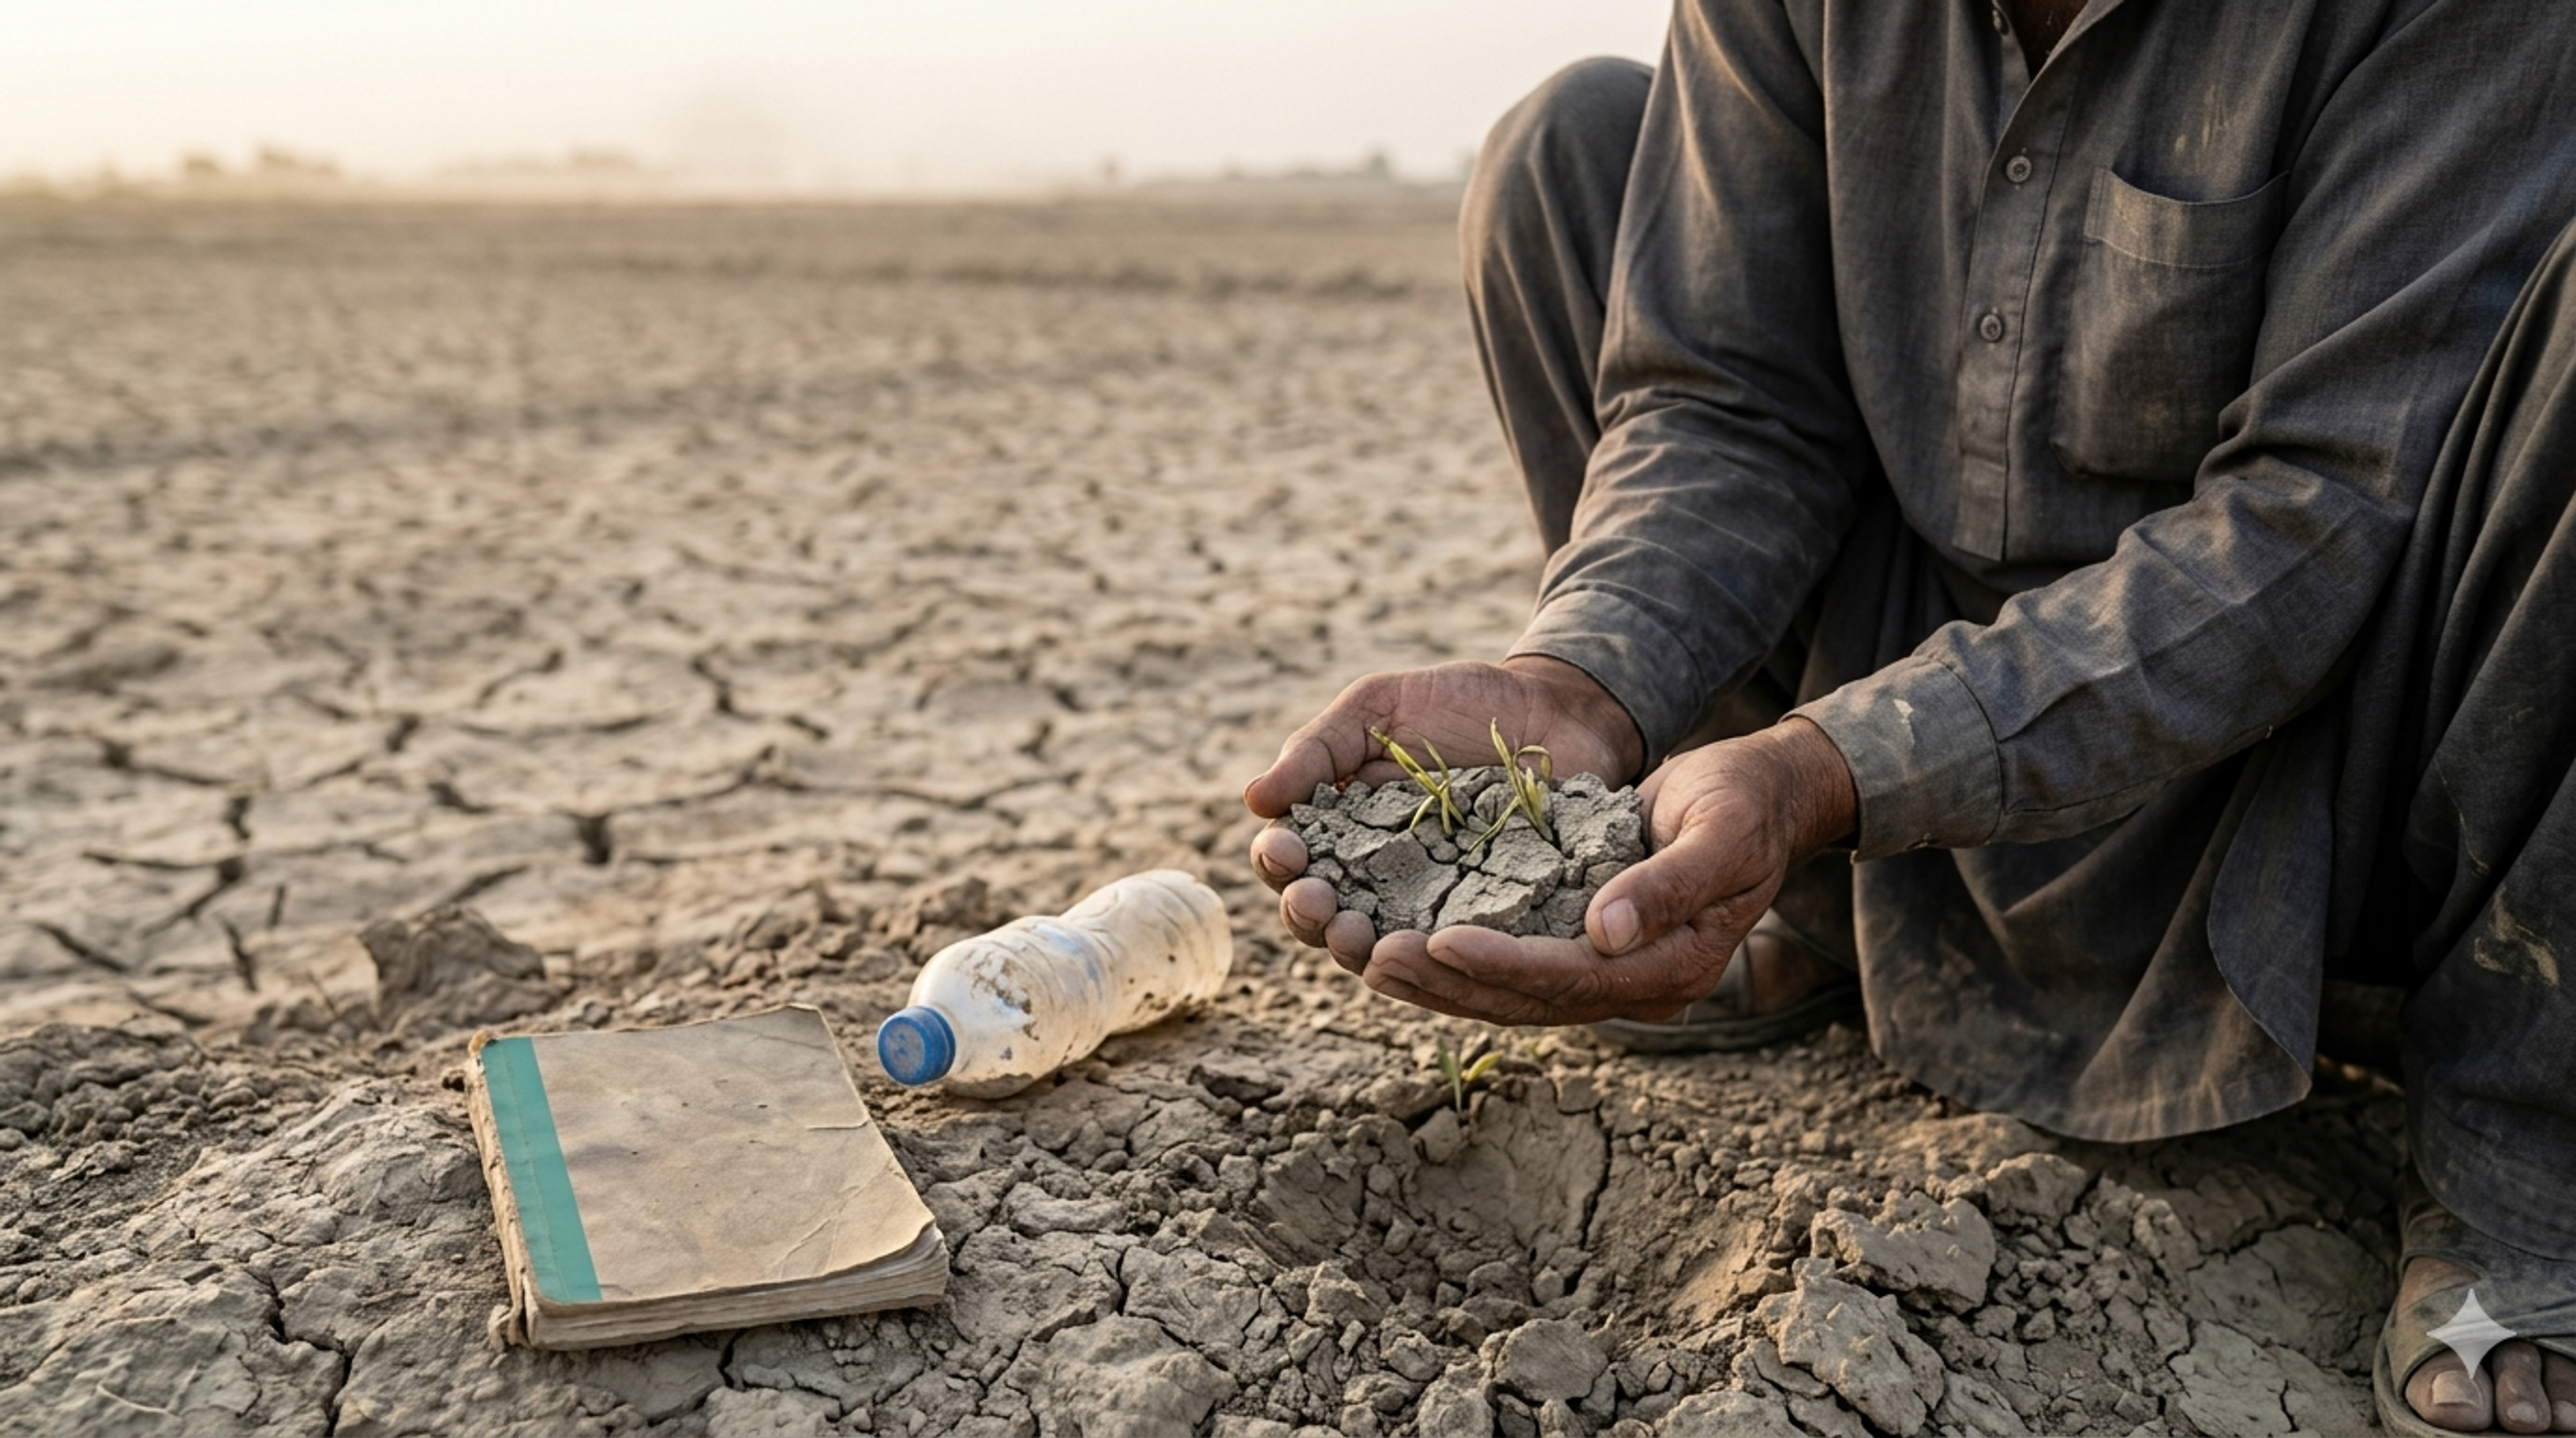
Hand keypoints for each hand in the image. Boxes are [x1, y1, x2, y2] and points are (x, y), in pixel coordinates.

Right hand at [1243, 656, 1644, 970]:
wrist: (1555, 710)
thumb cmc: (1457, 705)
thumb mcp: (1379, 708)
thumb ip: (1319, 749)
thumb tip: (1254, 799)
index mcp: (1339, 830)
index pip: (1289, 861)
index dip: (1276, 862)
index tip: (1283, 849)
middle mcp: (1376, 879)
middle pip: (1323, 918)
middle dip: (1309, 916)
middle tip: (1316, 903)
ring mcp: (1432, 906)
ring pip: (1380, 948)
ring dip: (1358, 950)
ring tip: (1357, 936)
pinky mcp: (1488, 922)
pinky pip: (1458, 952)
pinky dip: (1439, 958)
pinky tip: (1432, 949)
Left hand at [1353, 717, 1855, 1025]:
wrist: (1763, 798)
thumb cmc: (1744, 804)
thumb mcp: (1719, 832)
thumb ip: (1667, 885)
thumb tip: (1604, 935)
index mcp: (1673, 967)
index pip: (1571, 978)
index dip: (1502, 965)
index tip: (1439, 942)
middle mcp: (1636, 985)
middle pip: (1528, 999)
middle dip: (1448, 983)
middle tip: (1373, 956)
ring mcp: (1609, 972)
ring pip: (1511, 994)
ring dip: (1439, 982)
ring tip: (1368, 958)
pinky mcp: (1583, 947)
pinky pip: (1513, 965)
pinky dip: (1458, 960)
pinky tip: (1403, 940)